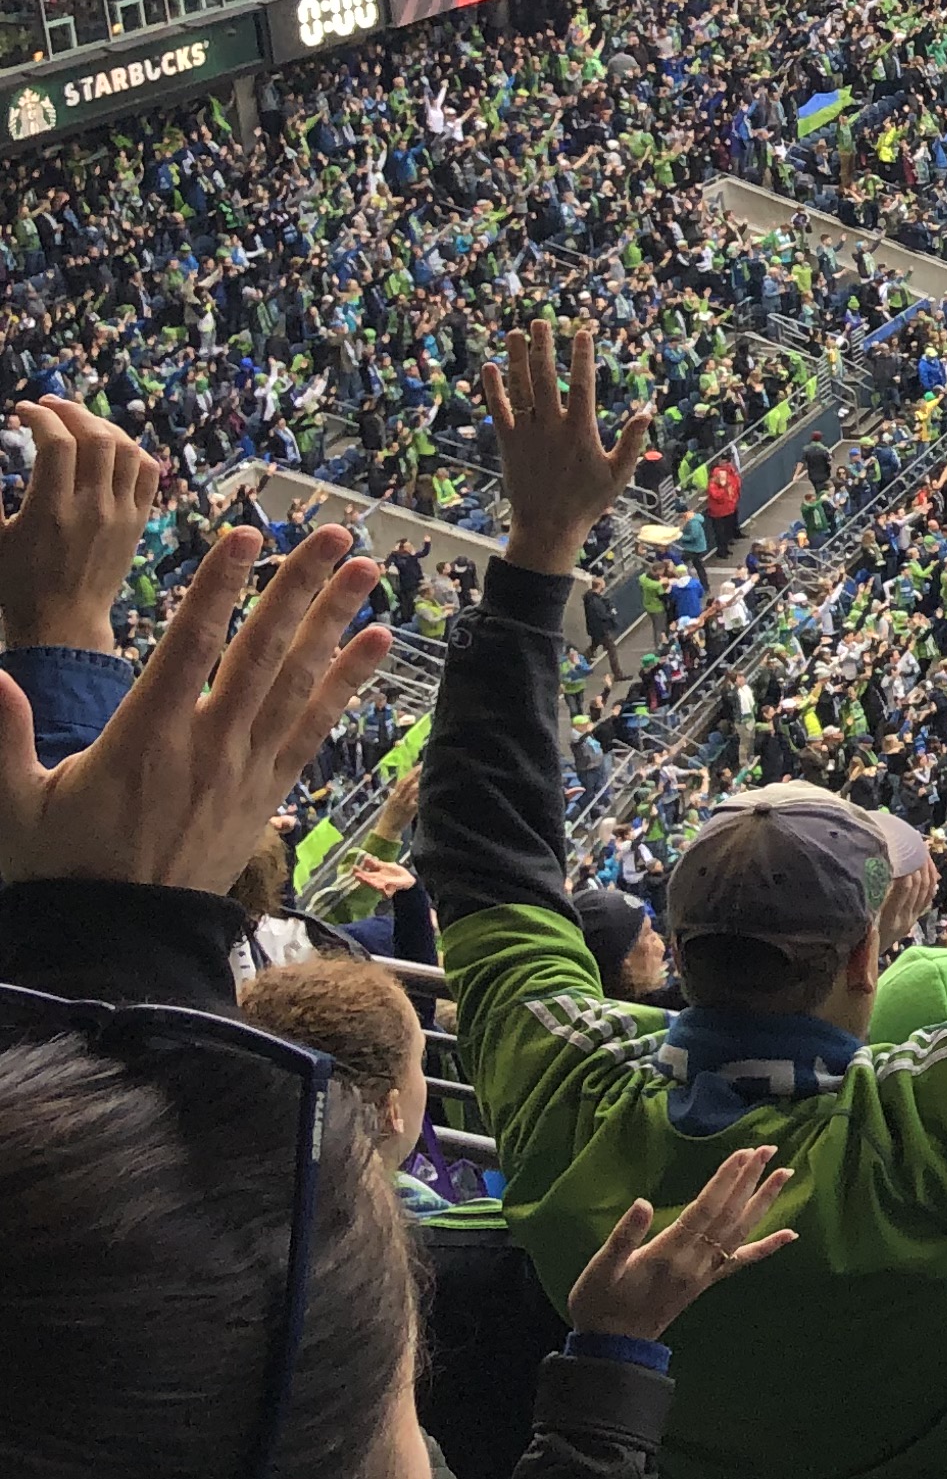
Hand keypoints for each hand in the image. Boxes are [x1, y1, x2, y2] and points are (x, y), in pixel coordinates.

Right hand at [0, 401, 161, 653]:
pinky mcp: (138, 523)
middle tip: (49, 404)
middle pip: (96, 438)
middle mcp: (92, 508)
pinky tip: (111, 443)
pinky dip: (132, 449)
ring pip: (126, 450)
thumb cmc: (18, 582)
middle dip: (71, 411)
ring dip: (102, 424)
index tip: (21, 410)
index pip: (56, 442)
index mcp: (51, 510)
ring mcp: (121, 515)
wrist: (63, 622)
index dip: (40, 417)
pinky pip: (148, 473)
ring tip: (78, 418)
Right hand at [0, 527, 387, 894]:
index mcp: (144, 738)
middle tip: (337, 533)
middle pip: (261, 652)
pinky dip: (348, 683)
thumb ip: (2, 736)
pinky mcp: (267, 794)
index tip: (246, 536)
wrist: (116, 945)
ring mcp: (244, 769)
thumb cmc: (58, 871)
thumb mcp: (12, 804)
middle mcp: (206, 746)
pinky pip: (316, 728)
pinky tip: (376, 643)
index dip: (219, 588)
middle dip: (300, 587)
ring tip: (368, 569)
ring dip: (335, 620)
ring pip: (298, 682)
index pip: (188, 646)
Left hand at [483, 320, 653, 579]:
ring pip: (520, 388)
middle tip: (542, 322)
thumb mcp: (619, 473)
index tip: (582, 333)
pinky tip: (489, 367)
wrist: (547, 527)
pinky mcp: (508, 443)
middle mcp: (551, 426)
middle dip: (543, 347)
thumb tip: (647, 410)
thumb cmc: (588, 502)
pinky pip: (499, 410)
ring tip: (515, 333)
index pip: (581, 384)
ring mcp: (527, 433)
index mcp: (580, 430)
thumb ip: (633, 441)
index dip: (581, 357)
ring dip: (516, 358)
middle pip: (545, 377)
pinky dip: (493, 388)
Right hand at [565, 1146, 796, 1340]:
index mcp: (668, 1253)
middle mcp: (694, 1261)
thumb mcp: (601, 1269)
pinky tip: (789, 1235)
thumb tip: (642, 1203)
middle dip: (750, 1180)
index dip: (725, 1181)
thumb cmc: (600, 1302)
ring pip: (740, 1231)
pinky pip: (742, 1261)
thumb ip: (623, 1237)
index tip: (743, 1154)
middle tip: (769, 1149)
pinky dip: (767, 1247)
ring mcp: (705, 1272)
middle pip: (729, 1214)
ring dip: (763, 1202)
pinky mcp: (707, 1282)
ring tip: (784, 1175)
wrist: (614, 1346)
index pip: (705, 1209)